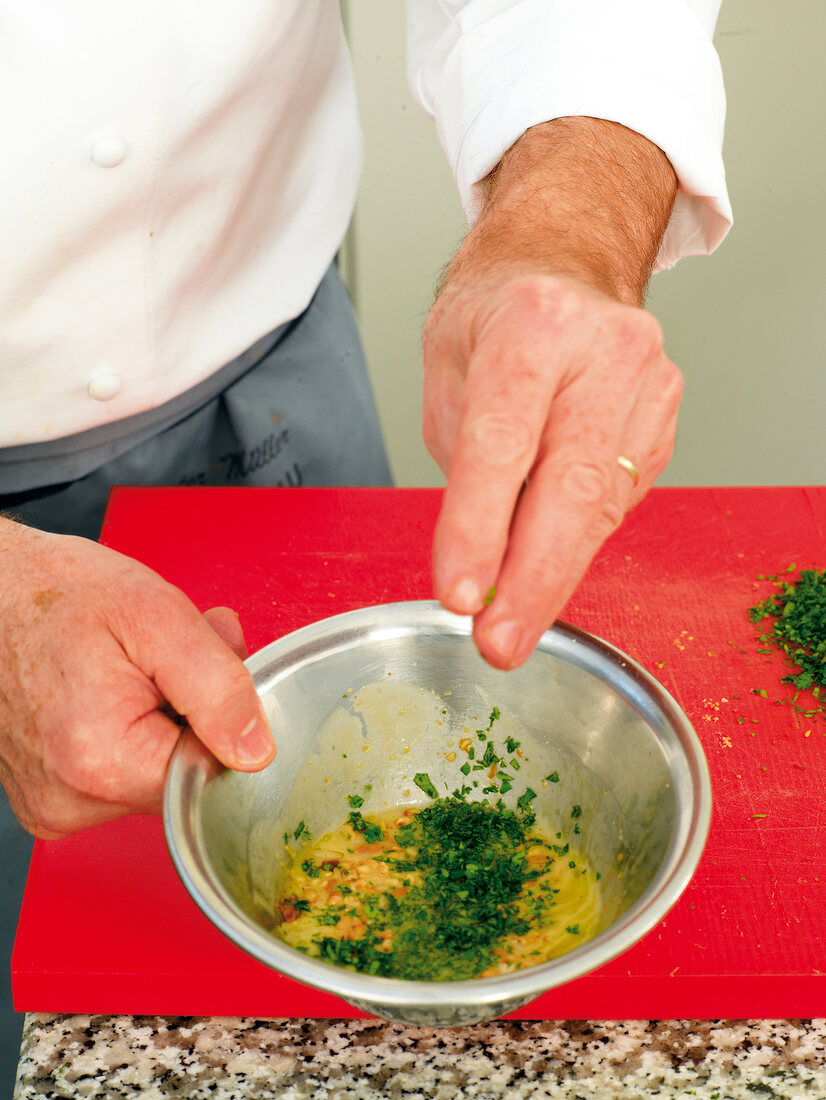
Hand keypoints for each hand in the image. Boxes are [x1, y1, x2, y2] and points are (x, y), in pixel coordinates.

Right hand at [0, 521, 273, 837]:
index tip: (210, 672)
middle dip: (198, 715)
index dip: (226, 719)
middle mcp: (71, 799)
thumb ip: (217, 685)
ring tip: (143, 665)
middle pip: (183, 777)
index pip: (211, 773)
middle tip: (180, 653)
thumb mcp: (157, 616)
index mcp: (101, 760)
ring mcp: (57, 805)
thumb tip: (257, 751)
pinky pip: (123, 776)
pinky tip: (120, 691)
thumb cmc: (60, 593)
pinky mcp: (53, 799)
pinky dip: (136, 734)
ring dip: (169, 722)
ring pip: (156, 775)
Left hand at [423, 117, 679, 668]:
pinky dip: (576, 542)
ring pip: (601, 508)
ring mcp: (649, 387)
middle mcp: (605, 352)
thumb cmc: (497, 314)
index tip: (460, 594)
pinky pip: (617, 502)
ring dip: (553, 575)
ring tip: (513, 625)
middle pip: (572, 488)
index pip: (503, 442)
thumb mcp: (446, 365)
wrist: (566, 265)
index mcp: (535, 326)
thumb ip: (462, 456)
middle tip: (498, 643)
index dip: (478, 526)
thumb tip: (484, 557)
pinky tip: (547, 561)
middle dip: (531, 580)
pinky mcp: (665, 422)